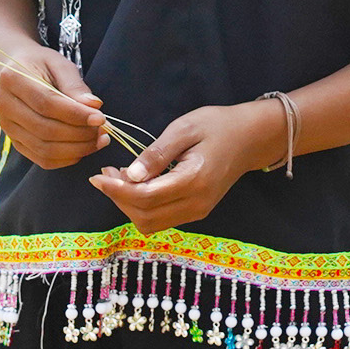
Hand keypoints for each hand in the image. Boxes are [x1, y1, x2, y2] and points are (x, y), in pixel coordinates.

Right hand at [0, 44, 110, 168]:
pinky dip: (66, 159)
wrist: (11, 69)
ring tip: (98, 140)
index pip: (47, 104)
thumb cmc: (39, 64)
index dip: (76, 114)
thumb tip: (94, 107)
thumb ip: (75, 85)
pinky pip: (41, 159)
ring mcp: (6, 126)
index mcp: (12, 79)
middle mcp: (4, 105)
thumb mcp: (58, 63)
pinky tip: (83, 149)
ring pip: (44, 149)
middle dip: (79, 134)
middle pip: (45, 130)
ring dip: (76, 149)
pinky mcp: (14, 141)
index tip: (101, 118)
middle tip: (104, 130)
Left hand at [90, 100, 286, 234]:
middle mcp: (197, 203)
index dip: (116, 189)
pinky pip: (161, 218)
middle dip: (118, 198)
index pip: (145, 197)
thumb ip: (157, 153)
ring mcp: (198, 211)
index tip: (98, 174)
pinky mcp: (196, 211)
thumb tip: (130, 175)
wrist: (251, 138)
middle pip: (145, 216)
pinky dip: (142, 206)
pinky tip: (136, 184)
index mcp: (194, 181)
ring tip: (118, 177)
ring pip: (151, 223)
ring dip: (128, 205)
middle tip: (105, 173)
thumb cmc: (218, 126)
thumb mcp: (185, 128)